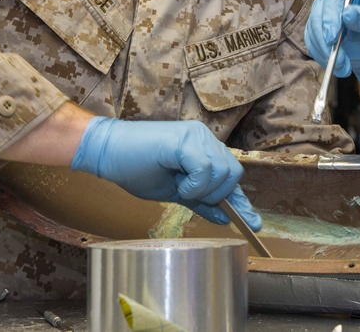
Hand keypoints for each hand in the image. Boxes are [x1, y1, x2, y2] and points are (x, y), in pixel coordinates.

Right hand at [71, 116, 260, 228]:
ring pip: (222, 172)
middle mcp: (205, 138)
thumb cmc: (134, 167)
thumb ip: (200, 200)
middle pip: (233, 174)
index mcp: (204, 147)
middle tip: (189, 194)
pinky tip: (178, 183)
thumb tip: (224, 217)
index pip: (231, 175)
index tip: (253, 223)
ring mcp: (196, 136)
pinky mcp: (185, 140)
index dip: (241, 201)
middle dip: (216, 194)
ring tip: (179, 185)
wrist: (106, 152)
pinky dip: (193, 184)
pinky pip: (205, 170)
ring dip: (202, 190)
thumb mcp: (174, 190)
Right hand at [305, 0, 359, 86]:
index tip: (332, 37)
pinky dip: (322, 58)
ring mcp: (322, 15)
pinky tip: (338, 67)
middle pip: (318, 15)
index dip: (330, 17)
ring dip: (325, 52)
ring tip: (344, 67)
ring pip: (313, 32)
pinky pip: (313, 45)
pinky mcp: (318, 33)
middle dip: (325, 39)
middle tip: (336, 58)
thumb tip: (347, 14)